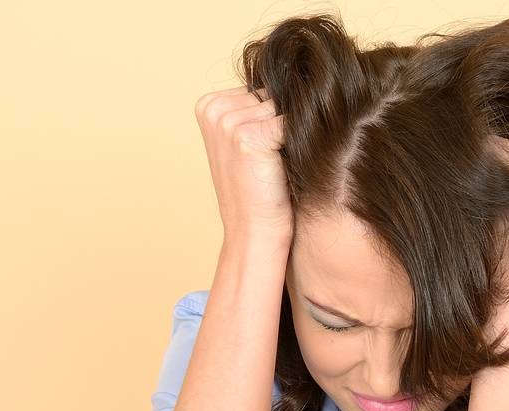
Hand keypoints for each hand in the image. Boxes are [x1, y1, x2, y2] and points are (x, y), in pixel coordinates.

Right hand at [195, 86, 292, 244]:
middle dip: (283, 125)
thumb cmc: (258, 191)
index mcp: (208, 105)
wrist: (254, 234)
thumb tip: (301, 78)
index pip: (262, 90)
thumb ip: (260, 109)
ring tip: (279, 165)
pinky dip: (299, 144)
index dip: (276, 119)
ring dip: (292, 136)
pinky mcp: (247, 136)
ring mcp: (228, 121)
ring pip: (284, 109)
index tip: (267, 151)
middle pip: (274, 95)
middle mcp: (214, 109)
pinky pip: (292, 123)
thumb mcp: (250, 143)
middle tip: (275, 162)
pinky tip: (287, 167)